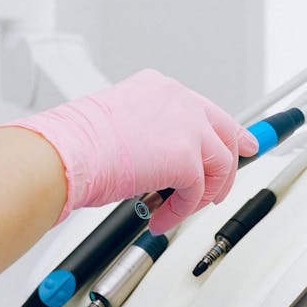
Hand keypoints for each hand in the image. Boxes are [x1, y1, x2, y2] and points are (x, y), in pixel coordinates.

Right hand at [6, 68, 257, 232]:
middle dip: (230, 164)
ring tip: (177, 211)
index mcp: (159, 88)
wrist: (64, 153)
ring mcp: (186, 126)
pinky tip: (160, 218)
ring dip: (200, 196)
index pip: (205, 109)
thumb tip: (158, 162)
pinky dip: (181, 211)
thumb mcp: (118, 125)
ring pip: (219, 164)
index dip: (225, 133)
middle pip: (225, 132)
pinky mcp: (186, 157)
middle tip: (221, 189)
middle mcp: (178, 99)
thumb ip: (149, 135)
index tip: (241, 145)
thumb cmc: (75, 144)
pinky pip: (198, 191)